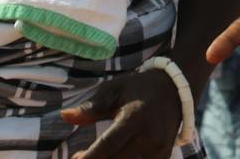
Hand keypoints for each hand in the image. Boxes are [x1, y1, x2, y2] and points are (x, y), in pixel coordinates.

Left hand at [61, 68, 180, 157]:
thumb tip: (64, 116)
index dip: (88, 157)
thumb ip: (91, 108)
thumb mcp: (114, 91)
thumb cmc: (138, 88)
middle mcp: (149, 137)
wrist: (175, 88)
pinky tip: (115, 156)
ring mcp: (159, 149)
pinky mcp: (164, 156)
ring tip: (98, 155)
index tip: (74, 158)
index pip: (106, 146)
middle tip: (80, 157)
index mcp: (134, 118)